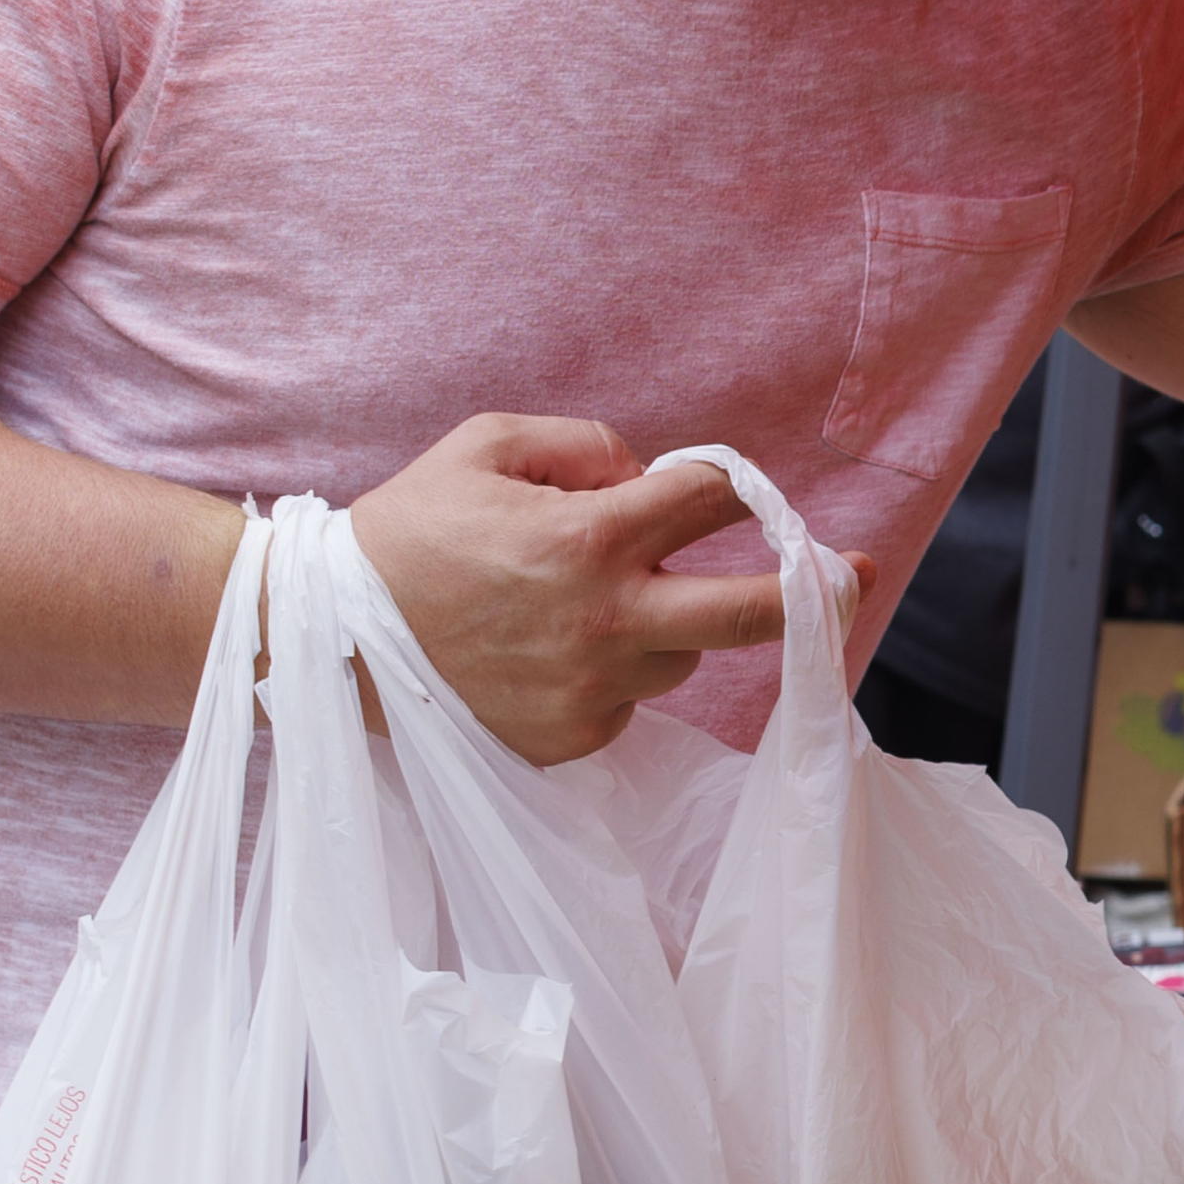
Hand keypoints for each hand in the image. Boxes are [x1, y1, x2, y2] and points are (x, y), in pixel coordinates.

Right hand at [349, 416, 849, 765]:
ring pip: (684, 653)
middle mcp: (606, 621)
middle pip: (755, 613)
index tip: (771, 496)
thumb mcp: (484, 446)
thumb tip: (650, 471)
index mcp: (590, 538)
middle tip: (856, 575)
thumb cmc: (407, 532)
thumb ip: (584, 443)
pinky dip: (614, 673)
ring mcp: (593, 690)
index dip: (749, 489)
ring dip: (668, 625)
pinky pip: (631, 699)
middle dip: (817, 591)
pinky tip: (550, 654)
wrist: (327, 639)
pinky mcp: (572, 740)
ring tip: (588, 605)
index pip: (714, 502)